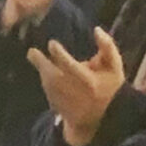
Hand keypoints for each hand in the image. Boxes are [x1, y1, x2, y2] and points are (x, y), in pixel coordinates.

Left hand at [28, 26, 127, 145]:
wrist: (104, 116)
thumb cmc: (110, 86)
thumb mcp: (114, 66)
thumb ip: (107, 47)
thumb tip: (96, 30)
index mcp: (89, 81)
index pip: (70, 65)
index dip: (59, 54)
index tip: (52, 43)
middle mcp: (75, 93)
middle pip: (53, 76)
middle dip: (41, 63)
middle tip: (31, 51)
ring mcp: (65, 102)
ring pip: (48, 84)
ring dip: (42, 70)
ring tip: (34, 56)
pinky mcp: (58, 107)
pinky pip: (48, 91)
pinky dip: (45, 80)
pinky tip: (44, 71)